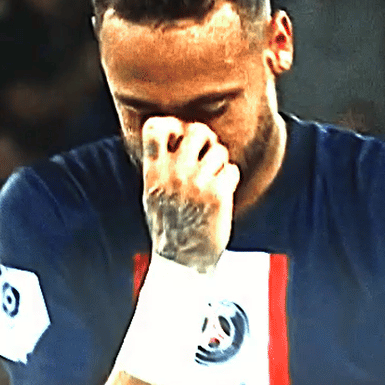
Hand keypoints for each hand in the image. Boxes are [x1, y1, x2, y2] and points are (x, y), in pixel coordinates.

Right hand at [141, 118, 239, 272]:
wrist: (183, 261)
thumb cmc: (169, 226)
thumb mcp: (153, 194)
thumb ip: (160, 164)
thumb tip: (176, 134)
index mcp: (154, 172)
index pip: (155, 128)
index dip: (172, 124)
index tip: (179, 136)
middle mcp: (175, 173)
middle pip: (197, 130)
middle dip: (206, 138)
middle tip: (207, 152)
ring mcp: (197, 182)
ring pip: (219, 150)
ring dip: (220, 162)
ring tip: (214, 179)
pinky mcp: (218, 194)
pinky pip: (232, 170)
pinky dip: (230, 179)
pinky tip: (221, 193)